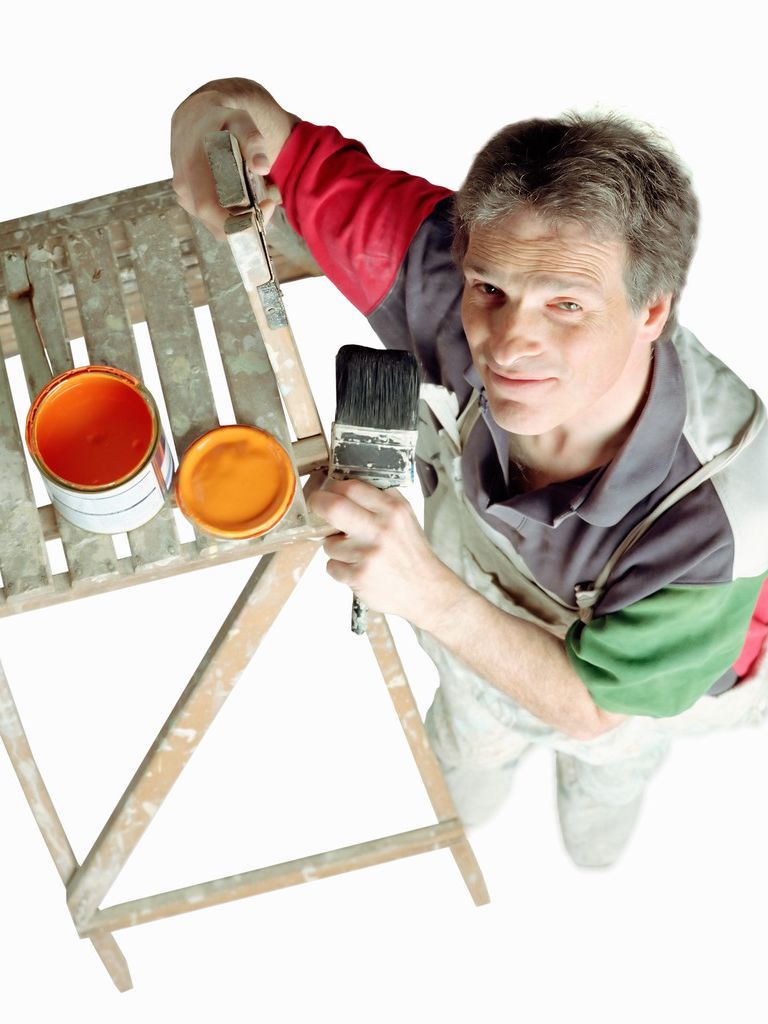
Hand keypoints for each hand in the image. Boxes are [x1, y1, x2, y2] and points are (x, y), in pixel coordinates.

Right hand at [170, 79, 294, 238]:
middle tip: (268, 205)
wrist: (195, 118)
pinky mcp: (189, 201)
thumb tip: (262, 167)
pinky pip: (213, 221)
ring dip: (240, 221)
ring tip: (258, 199)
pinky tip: (244, 200)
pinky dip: (232, 217)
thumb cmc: (220, 121)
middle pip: (216, 225)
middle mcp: (184, 186)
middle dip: (247, 224)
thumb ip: (252, 141)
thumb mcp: (240, 121)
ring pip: (216, 226)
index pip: (210, 208)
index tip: (267, 206)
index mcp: (192, 167)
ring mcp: (184, 196)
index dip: (238, 218)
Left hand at [308, 479, 453, 626]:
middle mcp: (381, 529)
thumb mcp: (405, 518)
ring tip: (356, 554)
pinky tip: (358, 570)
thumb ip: (380, 501)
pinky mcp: (358, 576)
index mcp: (393, 510)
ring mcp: (368, 554)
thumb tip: (344, 487)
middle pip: (333, 507)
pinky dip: (340, 569)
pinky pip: (332, 566)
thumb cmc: (411, 554)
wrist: (426, 591)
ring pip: (329, 543)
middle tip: (317, 508)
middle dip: (318, 505)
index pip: (351, 487)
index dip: (332, 488)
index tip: (327, 493)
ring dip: (336, 548)